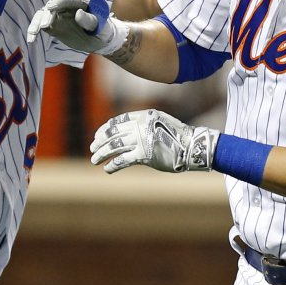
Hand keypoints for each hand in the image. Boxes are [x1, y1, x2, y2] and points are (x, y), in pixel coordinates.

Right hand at [27, 0, 127, 54]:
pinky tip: (31, 40)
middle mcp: (66, 7)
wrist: (100, 39)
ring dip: (36, 24)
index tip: (51, 8)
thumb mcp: (101, 26)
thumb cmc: (103, 30)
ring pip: (43, 16)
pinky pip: (41, 27)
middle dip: (46, 15)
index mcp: (79, 2)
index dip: (58, 3)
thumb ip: (90, 20)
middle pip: (52, 7)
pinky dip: (35, 32)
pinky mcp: (53, 26)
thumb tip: (78, 13)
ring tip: (33, 35)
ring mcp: (58, 16)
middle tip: (44, 26)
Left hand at [90, 109, 217, 174]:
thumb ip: (145, 124)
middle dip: (100, 142)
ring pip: (114, 146)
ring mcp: (142, 139)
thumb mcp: (161, 122)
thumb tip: (127, 133)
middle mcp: (141, 125)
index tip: (98, 136)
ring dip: (102, 154)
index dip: (105, 129)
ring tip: (95, 160)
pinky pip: (122, 160)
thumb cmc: (178, 136)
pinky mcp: (144, 154)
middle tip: (93, 149)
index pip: (118, 121)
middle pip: (113, 133)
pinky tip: (108, 168)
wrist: (192, 146)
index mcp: (144, 115)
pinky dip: (113, 165)